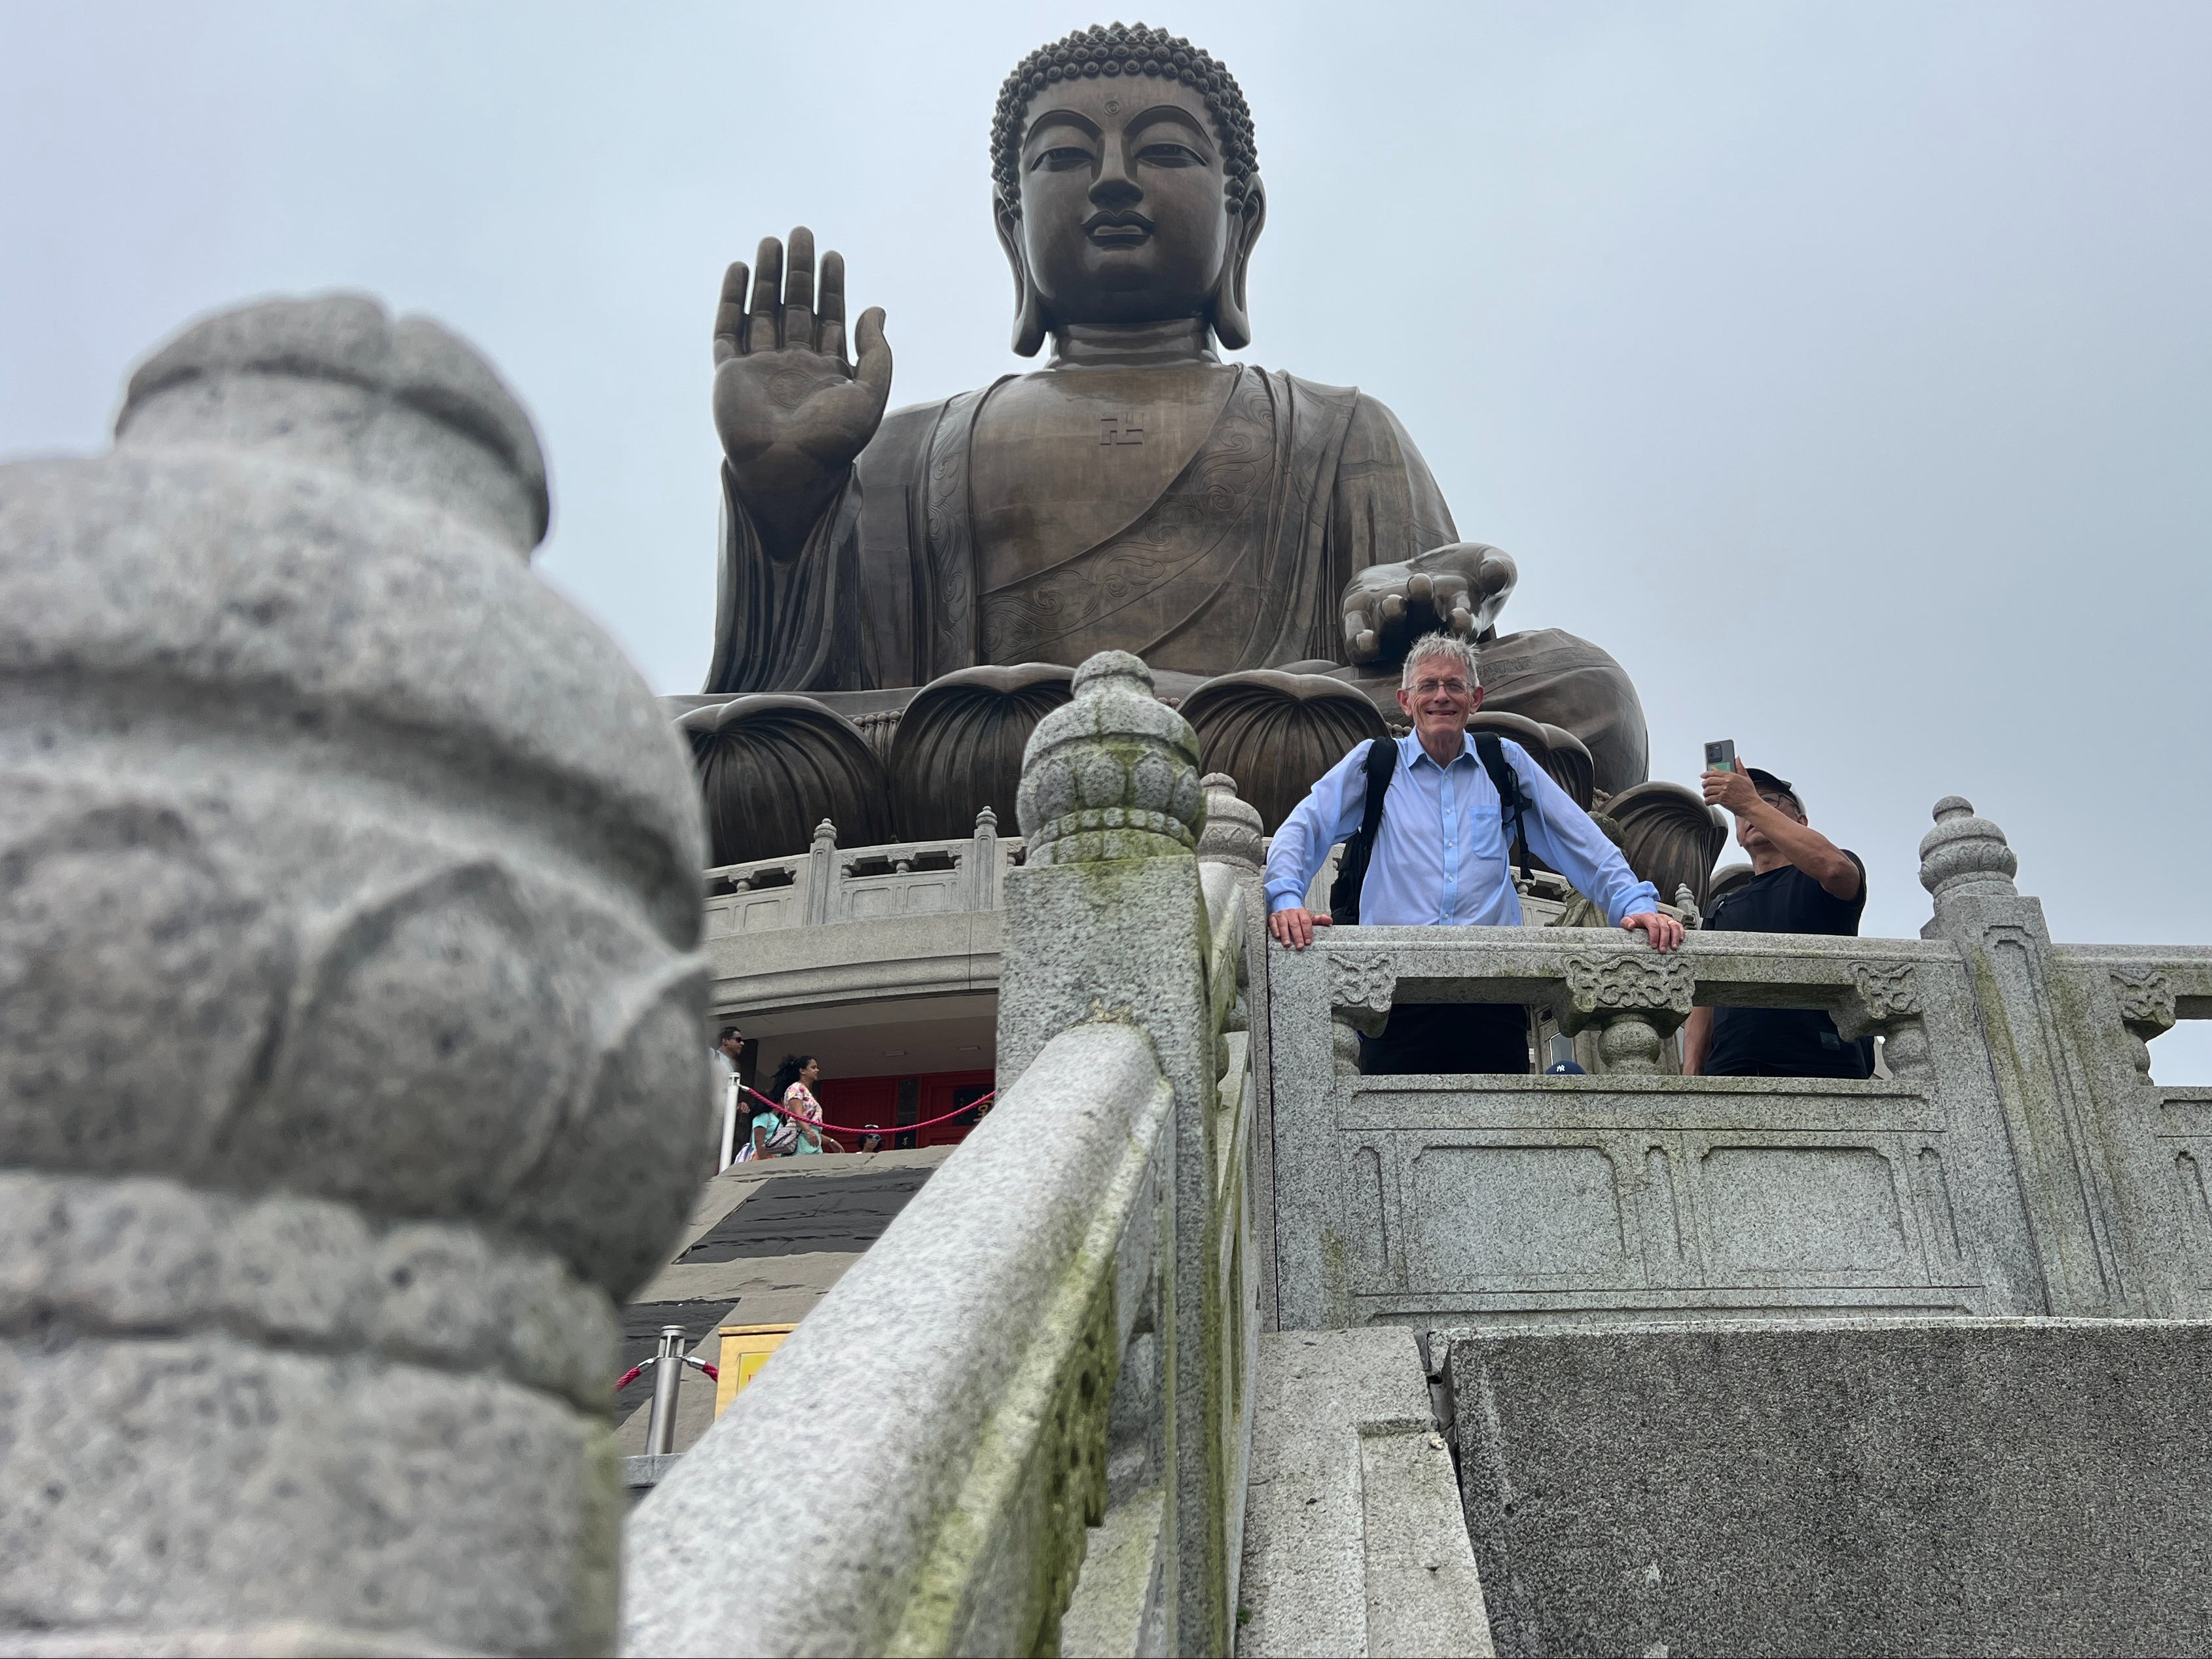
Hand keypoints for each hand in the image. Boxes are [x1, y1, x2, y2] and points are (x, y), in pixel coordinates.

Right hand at [713, 227, 891, 549]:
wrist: (789, 471)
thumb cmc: (834, 442)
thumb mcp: (870, 395)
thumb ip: (877, 353)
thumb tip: (876, 309)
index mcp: (827, 371)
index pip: (830, 317)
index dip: (832, 286)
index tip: (833, 256)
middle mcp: (793, 366)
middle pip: (795, 306)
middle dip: (799, 271)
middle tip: (803, 233)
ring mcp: (760, 368)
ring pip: (763, 310)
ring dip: (767, 276)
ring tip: (772, 241)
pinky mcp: (730, 374)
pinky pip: (728, 329)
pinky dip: (732, 299)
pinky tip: (740, 270)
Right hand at [1268, 906, 1333, 949]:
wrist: (1285, 901)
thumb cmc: (1297, 913)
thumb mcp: (1309, 916)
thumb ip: (1319, 920)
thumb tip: (1329, 920)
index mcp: (1302, 912)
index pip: (1306, 922)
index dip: (1307, 932)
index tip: (1308, 941)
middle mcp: (1291, 913)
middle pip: (1295, 924)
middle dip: (1298, 936)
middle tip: (1300, 946)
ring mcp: (1282, 915)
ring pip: (1284, 924)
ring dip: (1285, 935)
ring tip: (1288, 944)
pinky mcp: (1273, 917)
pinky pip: (1273, 923)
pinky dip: (1275, 929)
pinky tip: (1277, 936)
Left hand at [1341, 543, 1516, 663]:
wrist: (1432, 569)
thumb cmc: (1470, 571)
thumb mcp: (1490, 563)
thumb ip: (1499, 569)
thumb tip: (1497, 572)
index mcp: (1457, 620)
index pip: (1461, 627)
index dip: (1461, 624)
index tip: (1461, 616)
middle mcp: (1423, 630)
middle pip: (1421, 626)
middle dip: (1421, 607)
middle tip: (1422, 584)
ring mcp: (1392, 629)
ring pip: (1390, 633)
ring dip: (1392, 621)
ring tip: (1396, 603)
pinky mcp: (1363, 619)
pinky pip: (1358, 642)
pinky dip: (1361, 643)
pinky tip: (1365, 639)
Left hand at [1621, 911, 1685, 951]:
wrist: (1643, 917)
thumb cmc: (1636, 921)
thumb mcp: (1627, 920)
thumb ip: (1626, 922)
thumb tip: (1631, 925)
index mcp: (1648, 916)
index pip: (1653, 925)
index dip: (1654, 936)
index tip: (1653, 946)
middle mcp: (1659, 917)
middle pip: (1664, 927)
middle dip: (1664, 940)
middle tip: (1662, 950)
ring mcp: (1667, 919)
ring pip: (1674, 926)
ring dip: (1675, 937)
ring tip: (1674, 947)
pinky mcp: (1672, 922)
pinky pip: (1679, 926)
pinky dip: (1682, 933)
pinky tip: (1681, 941)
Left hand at [1701, 764, 1762, 816]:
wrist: (1752, 805)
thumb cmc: (1750, 794)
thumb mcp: (1746, 778)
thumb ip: (1740, 768)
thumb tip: (1737, 759)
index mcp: (1732, 776)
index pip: (1716, 772)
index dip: (1707, 773)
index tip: (1703, 775)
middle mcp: (1727, 782)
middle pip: (1709, 780)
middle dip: (1704, 783)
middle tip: (1704, 786)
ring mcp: (1724, 791)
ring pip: (1708, 789)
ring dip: (1705, 793)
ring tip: (1706, 794)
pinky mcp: (1722, 799)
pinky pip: (1709, 799)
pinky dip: (1707, 801)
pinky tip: (1709, 802)